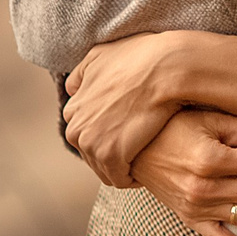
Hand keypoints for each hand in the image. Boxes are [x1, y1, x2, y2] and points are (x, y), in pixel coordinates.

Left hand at [63, 31, 191, 188]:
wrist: (164, 69)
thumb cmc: (139, 58)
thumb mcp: (100, 56)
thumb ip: (82, 74)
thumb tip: (72, 87)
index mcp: (72, 109)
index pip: (85, 134)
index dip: (107, 135)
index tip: (126, 133)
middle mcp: (75, 128)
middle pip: (92, 154)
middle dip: (112, 153)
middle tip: (137, 148)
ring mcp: (91, 144)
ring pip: (105, 169)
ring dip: (122, 168)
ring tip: (144, 161)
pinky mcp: (111, 157)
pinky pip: (120, 179)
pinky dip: (132, 179)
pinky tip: (147, 170)